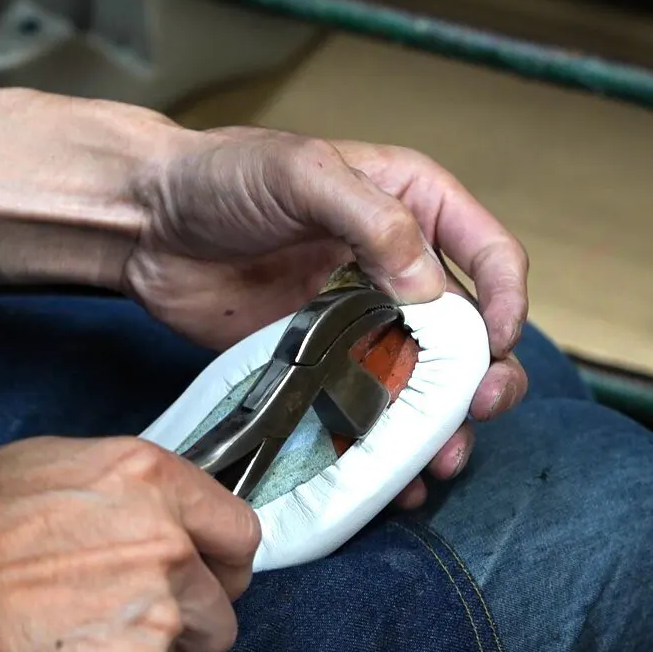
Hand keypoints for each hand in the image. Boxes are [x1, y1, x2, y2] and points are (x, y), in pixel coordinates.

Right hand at [0, 435, 259, 651]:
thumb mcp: (44, 469)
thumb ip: (113, 495)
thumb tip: (133, 513)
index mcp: (149, 479)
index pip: (237, 530)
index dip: (222, 564)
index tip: (206, 580)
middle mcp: (168, 542)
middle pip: (220, 606)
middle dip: (180, 625)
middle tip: (116, 627)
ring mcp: (158, 612)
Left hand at [125, 126, 530, 505]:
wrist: (144, 225)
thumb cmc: (221, 176)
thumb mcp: (303, 173)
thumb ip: (373, 221)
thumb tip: (430, 289)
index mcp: (415, 207)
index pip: (491, 255)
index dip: (508, 300)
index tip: (498, 342)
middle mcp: (403, 268)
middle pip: (475, 332)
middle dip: (487, 376)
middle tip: (476, 408)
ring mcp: (366, 321)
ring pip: (430, 383)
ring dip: (446, 425)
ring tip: (441, 459)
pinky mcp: (326, 364)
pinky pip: (373, 412)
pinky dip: (389, 448)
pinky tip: (395, 478)